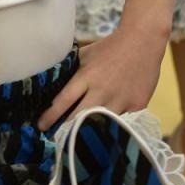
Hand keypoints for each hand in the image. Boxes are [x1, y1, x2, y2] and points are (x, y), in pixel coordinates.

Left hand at [37, 25, 166, 129]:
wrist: (143, 41)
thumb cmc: (111, 47)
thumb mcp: (86, 54)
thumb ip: (72, 69)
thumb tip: (54, 81)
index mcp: (87, 76)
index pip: (64, 100)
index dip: (50, 115)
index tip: (41, 126)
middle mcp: (102, 90)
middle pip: (80, 118)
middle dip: (66, 131)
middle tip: (57, 139)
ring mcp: (121, 100)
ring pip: (101, 125)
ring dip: (90, 133)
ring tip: (79, 143)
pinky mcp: (137, 105)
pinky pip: (122, 124)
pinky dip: (113, 129)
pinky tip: (106, 136)